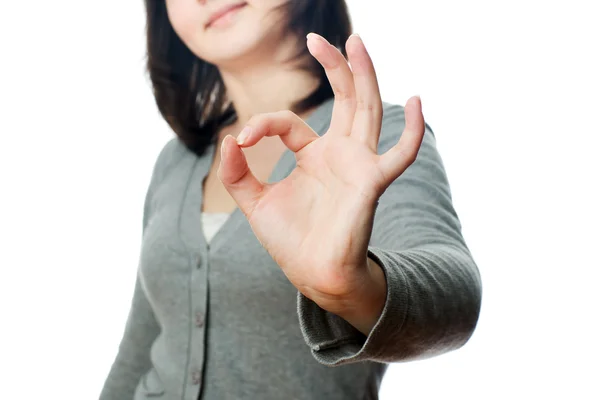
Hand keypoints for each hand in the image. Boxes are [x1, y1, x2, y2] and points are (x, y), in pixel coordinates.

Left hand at [217, 33, 424, 321]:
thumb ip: (238, 174)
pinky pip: (401, 155)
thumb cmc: (290, 241)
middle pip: (345, 98)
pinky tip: (418, 100)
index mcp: (315, 155)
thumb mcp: (255, 203)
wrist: (312, 275)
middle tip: (319, 38)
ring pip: (368, 110)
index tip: (242, 140)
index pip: (289, 122)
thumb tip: (229, 140)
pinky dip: (413, 131)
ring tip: (355, 42)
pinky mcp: (371, 183)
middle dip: (335, 66)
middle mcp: (340, 154)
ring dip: (364, 75)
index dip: (263, 123)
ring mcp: (358, 165)